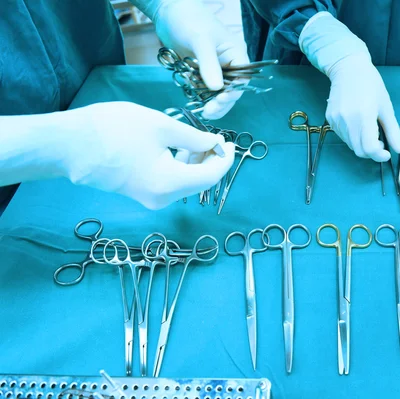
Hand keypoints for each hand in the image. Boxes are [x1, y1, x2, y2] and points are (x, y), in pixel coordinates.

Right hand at [63, 102, 234, 209]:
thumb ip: (193, 138)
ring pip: (184, 182)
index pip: (211, 176)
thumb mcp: (161, 126)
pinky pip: (169, 182)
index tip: (229, 143)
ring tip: (195, 139)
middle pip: (199, 182)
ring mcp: (149, 198)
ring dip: (195, 162)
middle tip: (213, 137)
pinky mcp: (139, 193)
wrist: (68, 144)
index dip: (225, 159)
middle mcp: (162, 199)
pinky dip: (179, 166)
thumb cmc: (113, 130)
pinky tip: (177, 148)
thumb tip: (215, 144)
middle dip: (210, 160)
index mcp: (170, 184)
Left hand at [150, 0, 249, 118]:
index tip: (219, 101)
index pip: (242, 80)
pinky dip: (198, 96)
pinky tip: (192, 98)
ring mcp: (214, 70)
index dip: (233, 93)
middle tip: (208, 112)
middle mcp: (228, 65)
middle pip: (230, 91)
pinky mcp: (201, 73)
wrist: (168, 12)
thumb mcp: (200, 40)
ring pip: (216, 94)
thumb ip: (209, 64)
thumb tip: (216, 89)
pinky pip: (203, 90)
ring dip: (209, 102)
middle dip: (220, 103)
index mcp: (236, 54)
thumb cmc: (189, 19)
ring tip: (200, 110)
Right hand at [326, 55, 399, 160]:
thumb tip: (399, 150)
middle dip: (371, 152)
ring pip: (351, 145)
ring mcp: (336, 121)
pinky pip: (343, 136)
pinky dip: (353, 136)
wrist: (348, 69)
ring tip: (368, 128)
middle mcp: (348, 121)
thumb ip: (393, 131)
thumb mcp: (386, 107)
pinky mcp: (330, 119)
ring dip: (362, 144)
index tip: (386, 153)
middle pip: (359, 151)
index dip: (379, 156)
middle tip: (380, 142)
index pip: (369, 148)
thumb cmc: (371, 85)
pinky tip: (357, 123)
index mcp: (364, 116)